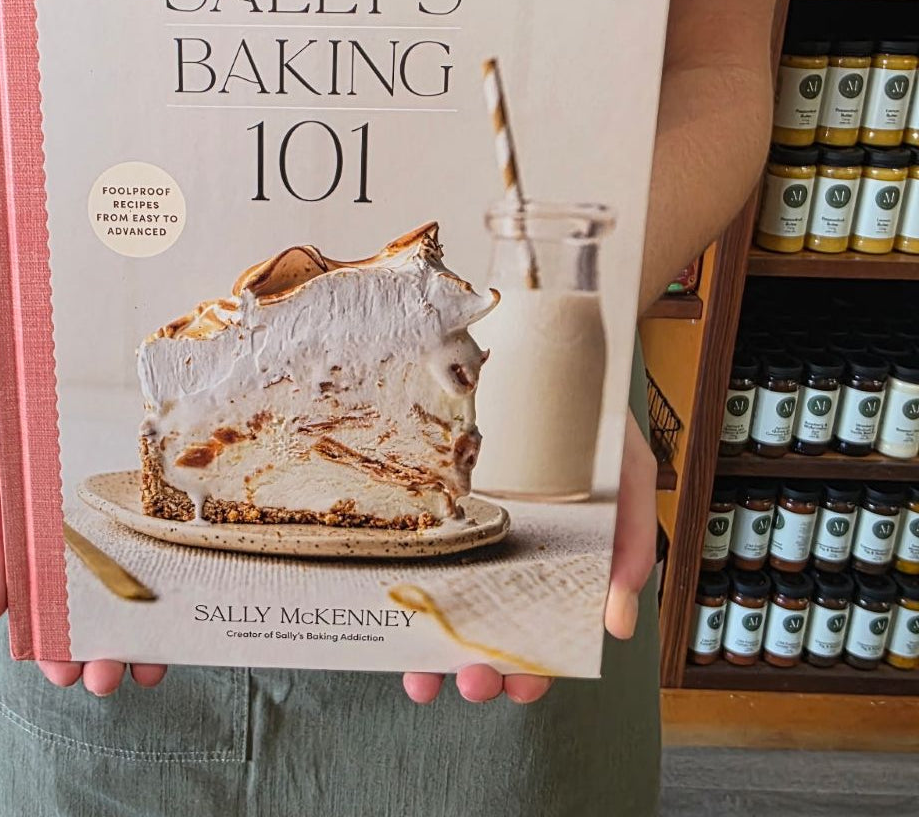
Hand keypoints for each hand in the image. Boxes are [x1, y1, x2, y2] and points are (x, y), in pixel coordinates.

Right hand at [0, 333, 166, 695]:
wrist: (39, 319)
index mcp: (27, 523)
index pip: (41, 596)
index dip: (52, 638)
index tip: (65, 670)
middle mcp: (73, 517)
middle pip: (92, 595)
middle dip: (100, 645)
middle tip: (111, 679)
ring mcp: (109, 494)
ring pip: (131, 570)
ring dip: (141, 622)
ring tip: (153, 661)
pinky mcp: (143, 467)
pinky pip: (159, 520)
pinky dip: (170, 562)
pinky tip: (186, 594)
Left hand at [402, 408, 657, 703]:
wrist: (542, 337)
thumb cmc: (590, 410)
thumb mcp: (630, 475)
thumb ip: (632, 545)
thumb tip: (617, 626)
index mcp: (556, 550)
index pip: (544, 624)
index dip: (535, 666)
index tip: (523, 686)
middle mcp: (507, 543)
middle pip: (490, 624)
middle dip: (482, 669)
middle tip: (474, 683)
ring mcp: (464, 521)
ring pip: (443, 602)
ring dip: (434, 651)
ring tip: (426, 677)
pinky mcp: (428, 495)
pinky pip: (409, 551)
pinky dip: (400, 594)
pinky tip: (390, 622)